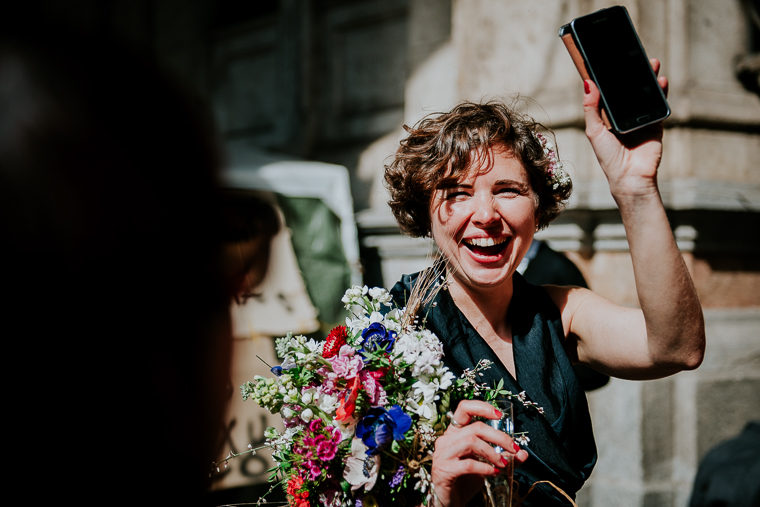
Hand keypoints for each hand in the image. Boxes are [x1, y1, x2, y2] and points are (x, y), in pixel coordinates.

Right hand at [431, 400, 528, 506]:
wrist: (450, 501)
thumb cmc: (465, 479)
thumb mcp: (487, 465)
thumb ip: (504, 457)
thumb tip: (523, 453)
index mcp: (455, 432)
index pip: (464, 408)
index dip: (482, 407)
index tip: (499, 415)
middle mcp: (446, 439)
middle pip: (475, 427)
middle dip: (499, 437)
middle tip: (513, 448)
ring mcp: (442, 454)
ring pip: (471, 442)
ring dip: (492, 452)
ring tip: (503, 463)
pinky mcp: (443, 470)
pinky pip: (468, 464)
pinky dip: (484, 467)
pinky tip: (493, 473)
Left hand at [583, 58, 668, 197]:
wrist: (630, 177)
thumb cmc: (608, 157)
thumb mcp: (594, 130)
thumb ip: (591, 107)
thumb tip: (587, 83)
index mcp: (608, 117)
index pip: (611, 93)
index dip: (613, 77)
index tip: (613, 59)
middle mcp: (625, 116)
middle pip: (630, 90)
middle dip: (634, 73)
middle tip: (635, 56)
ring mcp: (642, 119)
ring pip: (646, 94)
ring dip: (649, 78)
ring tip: (651, 63)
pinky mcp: (656, 124)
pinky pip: (660, 105)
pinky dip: (662, 92)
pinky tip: (661, 81)